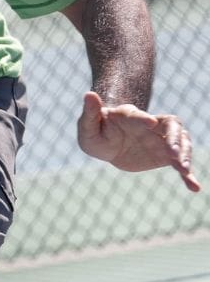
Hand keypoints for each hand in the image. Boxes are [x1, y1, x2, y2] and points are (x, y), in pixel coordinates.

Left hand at [77, 91, 199, 191]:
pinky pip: (179, 164)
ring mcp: (160, 140)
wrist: (106, 145)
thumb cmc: (96, 131)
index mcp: (129, 116)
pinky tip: (194, 187)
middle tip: (173, 153)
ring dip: (185, 154)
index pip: (138, 115)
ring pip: (181, 142)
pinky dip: (188, 175)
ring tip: (183, 170)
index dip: (143, 118)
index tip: (150, 123)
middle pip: (171, 125)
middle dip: (174, 137)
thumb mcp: (87, 125)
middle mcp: (150, 125)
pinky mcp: (164, 156)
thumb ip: (90, 112)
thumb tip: (89, 94)